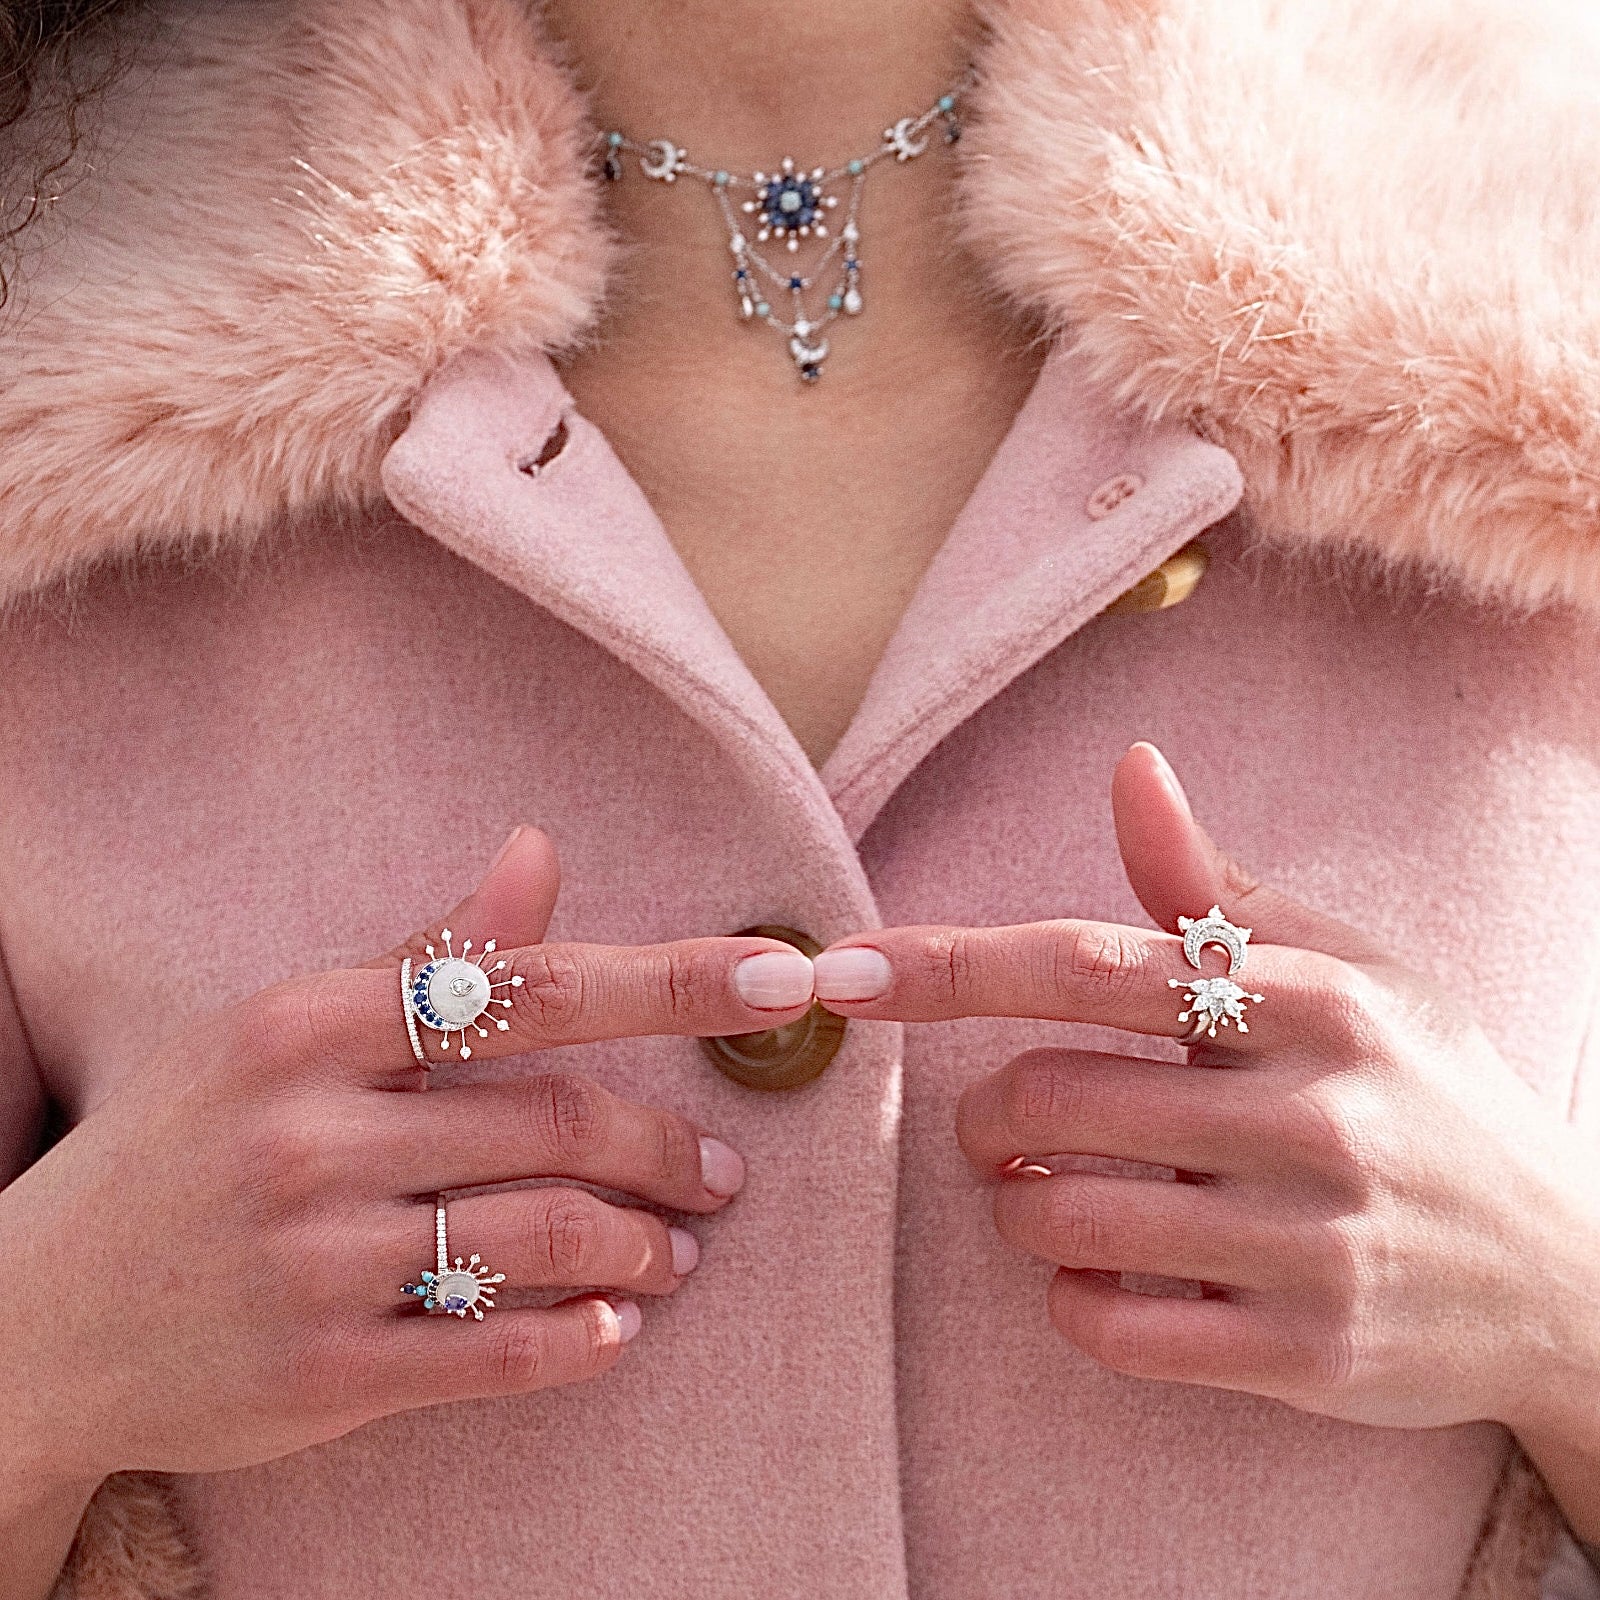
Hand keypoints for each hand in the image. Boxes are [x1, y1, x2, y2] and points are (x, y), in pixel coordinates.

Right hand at [0, 826, 816, 1489]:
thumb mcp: (280, 1026)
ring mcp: (316, 1260)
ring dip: (644, 1240)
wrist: (34, 1318)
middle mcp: (312, 1134)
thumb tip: (537, 852)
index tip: (784, 980)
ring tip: (680, 1246)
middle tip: (723, 1166)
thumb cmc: (182, 1144)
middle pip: (558, 1120)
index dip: (674, 981)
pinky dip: (583, 1336)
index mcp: (307, 1025)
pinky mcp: (321, 1373)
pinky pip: (497, 1351)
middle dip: (669, 1143)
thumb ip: (424, 951)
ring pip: (545, 1235)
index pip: (529, 985)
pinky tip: (621, 1322)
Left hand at [812, 744, 1599, 1436]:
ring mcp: (1314, 1243)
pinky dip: (1071, 1299)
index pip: (1084, 967)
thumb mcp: (1347, 969)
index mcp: (1309, 1000)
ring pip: (1062, 1216)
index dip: (945, 968)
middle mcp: (1315, 1114)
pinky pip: (1114, 1328)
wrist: (1573, 1273)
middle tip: (1004, 1121)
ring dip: (1017, 1205)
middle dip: (985, 1115)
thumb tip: (1131, 767)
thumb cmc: (1426, 1091)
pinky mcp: (1309, 1353)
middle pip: (1047, 1098)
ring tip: (1048, 1190)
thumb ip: (1214, 886)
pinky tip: (1101, 1275)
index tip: (839, 972)